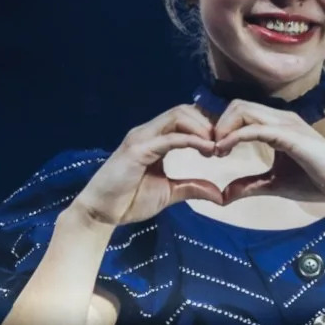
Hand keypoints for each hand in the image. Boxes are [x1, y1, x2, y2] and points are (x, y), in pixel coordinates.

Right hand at [71, 105, 221, 225]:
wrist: (101, 214)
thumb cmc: (130, 201)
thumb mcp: (170, 193)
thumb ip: (193, 187)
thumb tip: (219, 194)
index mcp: (156, 138)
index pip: (186, 117)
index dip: (208, 126)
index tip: (224, 144)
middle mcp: (148, 132)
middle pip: (185, 109)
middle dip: (209, 123)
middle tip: (223, 144)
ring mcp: (141, 138)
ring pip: (177, 115)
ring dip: (202, 128)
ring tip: (215, 147)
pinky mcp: (137, 150)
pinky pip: (169, 137)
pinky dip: (191, 140)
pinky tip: (206, 149)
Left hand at [213, 100, 324, 203]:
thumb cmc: (317, 182)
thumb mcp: (274, 184)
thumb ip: (250, 185)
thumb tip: (224, 195)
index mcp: (276, 125)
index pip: (241, 112)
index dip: (221, 126)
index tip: (212, 150)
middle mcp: (279, 118)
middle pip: (236, 105)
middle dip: (217, 123)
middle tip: (209, 149)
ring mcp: (285, 123)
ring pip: (242, 109)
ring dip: (222, 127)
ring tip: (216, 150)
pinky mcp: (289, 134)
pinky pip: (254, 128)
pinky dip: (235, 136)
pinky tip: (224, 150)